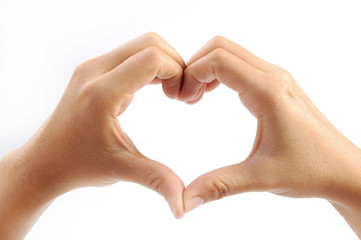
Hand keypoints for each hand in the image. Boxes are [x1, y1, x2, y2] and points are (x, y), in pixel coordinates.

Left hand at [0, 32, 185, 238]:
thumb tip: (184, 205)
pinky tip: (155, 88)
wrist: (46, 161)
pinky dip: (150, 65)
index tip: (181, 97)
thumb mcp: (122, 169)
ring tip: (170, 91)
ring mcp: (92, 68)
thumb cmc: (79, 165)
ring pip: (141, 45)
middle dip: (174, 63)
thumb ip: (158, 180)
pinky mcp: (93, 70)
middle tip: (178, 93)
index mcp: (102, 93)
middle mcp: (94, 71)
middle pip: (149, 42)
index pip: (151, 58)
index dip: (177, 72)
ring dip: (163, 63)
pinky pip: (130, 54)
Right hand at [181, 36, 360, 234]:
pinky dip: (219, 73)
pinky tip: (211, 95)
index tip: (181, 99)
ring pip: (230, 53)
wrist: (343, 170)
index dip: (192, 74)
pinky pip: (240, 64)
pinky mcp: (275, 85)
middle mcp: (273, 76)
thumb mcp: (260, 178)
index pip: (219, 60)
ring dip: (206, 68)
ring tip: (194, 98)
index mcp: (268, 92)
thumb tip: (184, 201)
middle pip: (221, 47)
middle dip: (194, 66)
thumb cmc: (311, 170)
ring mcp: (276, 78)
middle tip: (184, 98)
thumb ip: (219, 186)